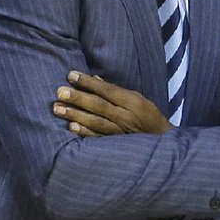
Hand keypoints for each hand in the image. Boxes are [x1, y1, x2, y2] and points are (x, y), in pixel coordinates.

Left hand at [53, 71, 171, 136]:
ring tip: (58, 109)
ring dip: (76, 115)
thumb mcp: (137, 98)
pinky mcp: (116, 144)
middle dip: (78, 98)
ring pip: (96, 122)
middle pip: (99, 106)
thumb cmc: (148, 115)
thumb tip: (94, 79)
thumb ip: (116, 90)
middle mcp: (126, 116)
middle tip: (60, 92)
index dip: (89, 83)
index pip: (107, 90)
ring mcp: (120, 131)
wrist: (161, 139)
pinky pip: (98, 138)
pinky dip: (85, 133)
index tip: (71, 75)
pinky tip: (71, 127)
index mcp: (132, 102)